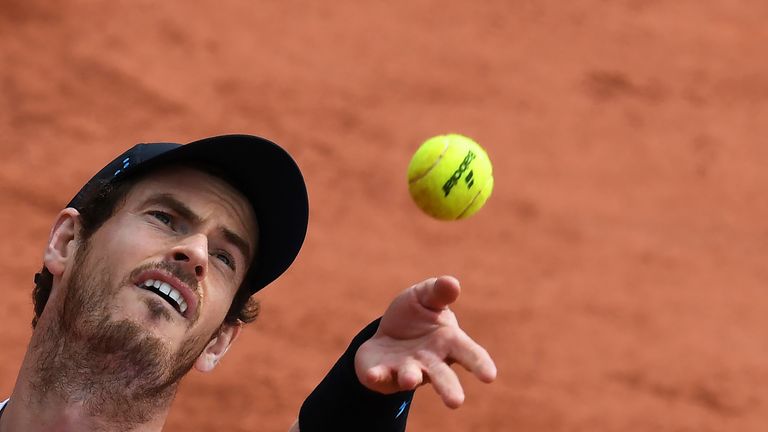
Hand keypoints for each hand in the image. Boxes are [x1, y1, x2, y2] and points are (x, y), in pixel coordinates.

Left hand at [354, 276, 496, 407]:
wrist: (388, 334)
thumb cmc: (416, 316)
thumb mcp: (425, 297)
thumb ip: (438, 292)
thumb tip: (452, 283)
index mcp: (449, 342)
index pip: (469, 354)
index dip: (480, 364)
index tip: (490, 376)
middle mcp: (431, 361)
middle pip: (443, 376)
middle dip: (449, 389)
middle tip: (456, 402)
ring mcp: (407, 370)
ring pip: (412, 377)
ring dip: (411, 378)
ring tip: (410, 380)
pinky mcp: (383, 374)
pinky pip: (379, 376)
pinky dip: (376, 376)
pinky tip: (372, 375)